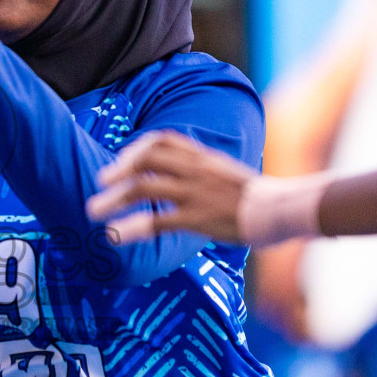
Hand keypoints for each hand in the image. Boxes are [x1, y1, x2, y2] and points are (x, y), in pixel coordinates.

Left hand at [86, 130, 256, 243]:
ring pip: (144, 188)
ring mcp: (195, 193)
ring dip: (113, 199)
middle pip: (146, 160)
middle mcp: (195, 170)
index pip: (162, 140)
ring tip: (93, 212)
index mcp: (203, 157)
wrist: (283, 209)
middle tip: (99, 183)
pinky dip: (132, 227)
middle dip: (118, 171)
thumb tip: (183, 177)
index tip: (121, 161)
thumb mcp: (227, 174)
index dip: (136, 149)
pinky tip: (116, 236)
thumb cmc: (257, 197)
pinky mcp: (197, 218)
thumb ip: (203, 172)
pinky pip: (158, 220)